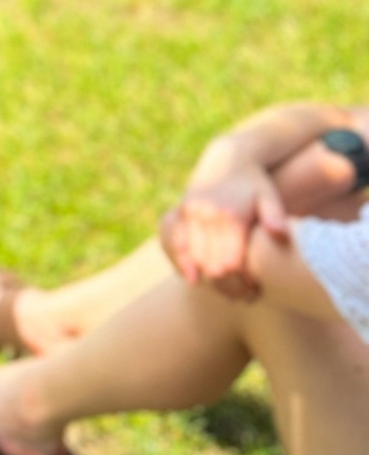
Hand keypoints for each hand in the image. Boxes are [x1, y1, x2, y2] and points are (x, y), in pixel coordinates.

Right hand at [159, 165, 289, 298]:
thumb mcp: (269, 196)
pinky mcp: (179, 211)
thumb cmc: (256, 184)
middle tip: (243, 297)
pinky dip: (181, 261)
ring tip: (226, 291)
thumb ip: (275, 215)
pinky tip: (194, 277)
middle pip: (211, 265)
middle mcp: (206, 214)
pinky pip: (174, 242)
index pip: (231, 264)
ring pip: (192, 258)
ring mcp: (189, 213)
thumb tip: (280, 233)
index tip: (254, 292)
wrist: (228, 157)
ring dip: (206, 278)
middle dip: (226, 286)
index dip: (241, 283)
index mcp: (230, 216)